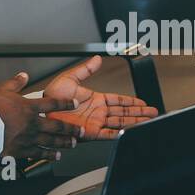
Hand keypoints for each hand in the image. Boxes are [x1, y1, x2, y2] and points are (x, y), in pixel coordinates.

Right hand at [0, 72, 81, 159]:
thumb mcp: (1, 90)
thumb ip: (15, 83)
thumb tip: (23, 76)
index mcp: (29, 107)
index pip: (53, 103)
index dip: (66, 103)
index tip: (75, 104)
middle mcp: (33, 123)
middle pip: (57, 126)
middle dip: (71, 128)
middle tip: (80, 130)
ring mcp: (29, 138)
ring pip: (51, 141)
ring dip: (63, 142)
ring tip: (72, 144)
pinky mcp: (22, 150)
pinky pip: (39, 153)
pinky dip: (49, 155)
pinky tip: (55, 157)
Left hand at [43, 55, 159, 138]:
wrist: (41, 111)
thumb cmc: (51, 97)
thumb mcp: (70, 78)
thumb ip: (86, 69)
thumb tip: (97, 59)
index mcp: (95, 99)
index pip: (118, 100)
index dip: (132, 102)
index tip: (143, 102)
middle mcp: (98, 112)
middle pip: (124, 113)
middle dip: (140, 113)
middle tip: (153, 113)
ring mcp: (95, 123)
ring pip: (120, 123)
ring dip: (134, 123)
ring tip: (148, 122)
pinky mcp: (90, 132)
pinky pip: (107, 134)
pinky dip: (119, 134)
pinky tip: (129, 133)